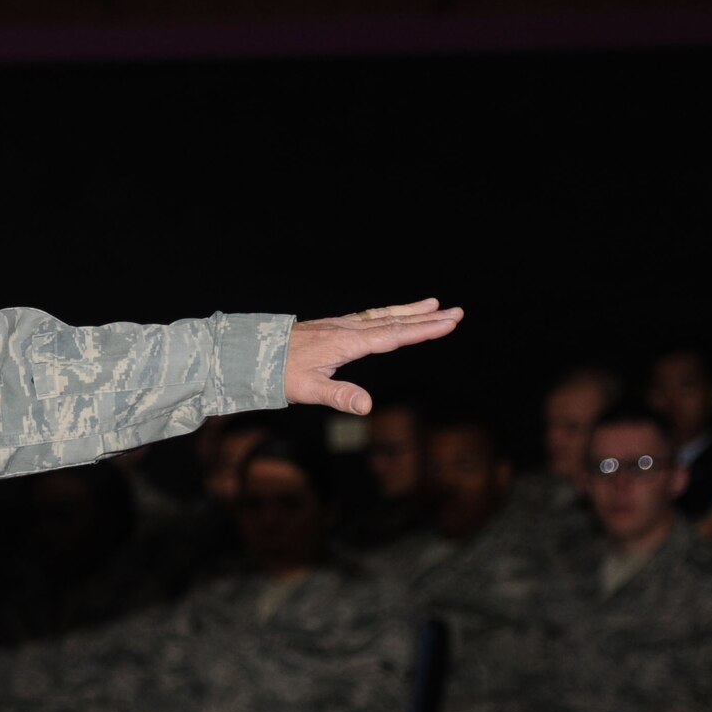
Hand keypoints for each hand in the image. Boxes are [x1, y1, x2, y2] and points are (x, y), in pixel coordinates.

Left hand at [283, 299, 462, 415]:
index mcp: (347, 343)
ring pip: (384, 315)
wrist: (254, 353)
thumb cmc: (280, 374)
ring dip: (411, 312)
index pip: (393, 335)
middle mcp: (348, 329)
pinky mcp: (335, 327)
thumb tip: (367, 406)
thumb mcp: (309, 390)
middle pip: (395, 321)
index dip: (423, 330)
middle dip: (427, 319)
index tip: (448, 323)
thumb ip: (340, 396)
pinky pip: (370, 316)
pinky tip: (396, 314)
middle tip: (457, 312)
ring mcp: (341, 325)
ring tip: (436, 305)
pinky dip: (390, 313)